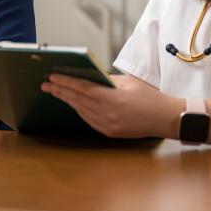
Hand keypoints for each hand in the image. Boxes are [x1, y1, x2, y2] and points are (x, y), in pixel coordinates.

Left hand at [41, 73, 181, 138]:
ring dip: (68, 101)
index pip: (82, 88)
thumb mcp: (128, 82)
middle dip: (60, 91)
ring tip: (56, 92)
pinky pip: (89, 120)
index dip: (65, 82)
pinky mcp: (109, 132)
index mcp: (112, 99)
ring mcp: (107, 125)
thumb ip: (107, 80)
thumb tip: (89, 77)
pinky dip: (80, 110)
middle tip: (46, 85)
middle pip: (77, 100)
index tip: (52, 77)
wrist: (164, 118)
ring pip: (81, 111)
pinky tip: (73, 104)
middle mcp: (107, 114)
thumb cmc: (149, 96)